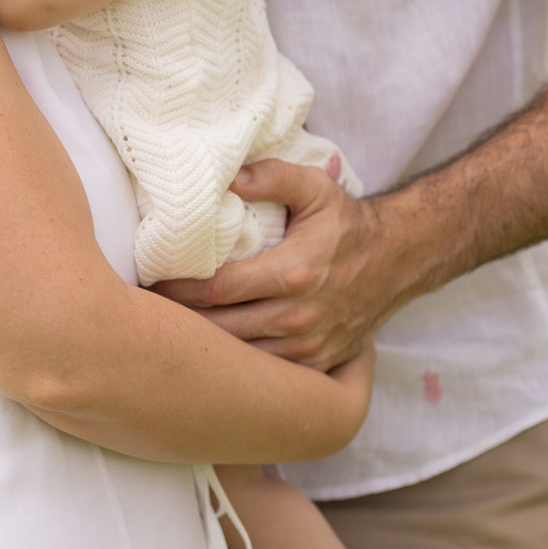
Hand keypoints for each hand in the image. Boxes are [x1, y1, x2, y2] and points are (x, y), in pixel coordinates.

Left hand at [151, 160, 399, 370]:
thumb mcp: (315, 188)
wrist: (398, 260)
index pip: (218, 288)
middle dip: (181, 321)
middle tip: (149, 310)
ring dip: (205, 346)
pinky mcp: (318, 364)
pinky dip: (237, 365)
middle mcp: (300, 316)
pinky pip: (266, 372)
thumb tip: (228, 177)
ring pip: (240, 356)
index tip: (152, 280)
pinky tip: (212, 353)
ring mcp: (309, 346)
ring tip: (171, 332)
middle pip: (221, 329)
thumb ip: (272, 176)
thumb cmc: (347, 223)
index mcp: (293, 273)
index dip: (179, 287)